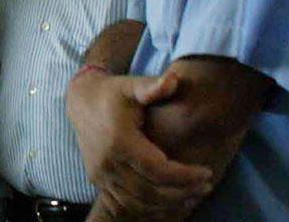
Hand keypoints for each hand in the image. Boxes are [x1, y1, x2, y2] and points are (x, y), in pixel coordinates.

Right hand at [66, 70, 210, 218]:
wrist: (81, 101)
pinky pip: (125, 204)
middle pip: (151, 191)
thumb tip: (173, 80)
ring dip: (168, 204)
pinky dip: (148, 209)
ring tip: (192, 195)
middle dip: (183, 192)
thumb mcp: (132, 85)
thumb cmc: (113, 93)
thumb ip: (153, 86)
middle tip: (205, 186)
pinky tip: (168, 202)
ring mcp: (101, 174)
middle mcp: (107, 162)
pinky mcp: (97, 181)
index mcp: (119, 141)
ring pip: (139, 203)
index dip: (186, 176)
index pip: (158, 170)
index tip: (207, 173)